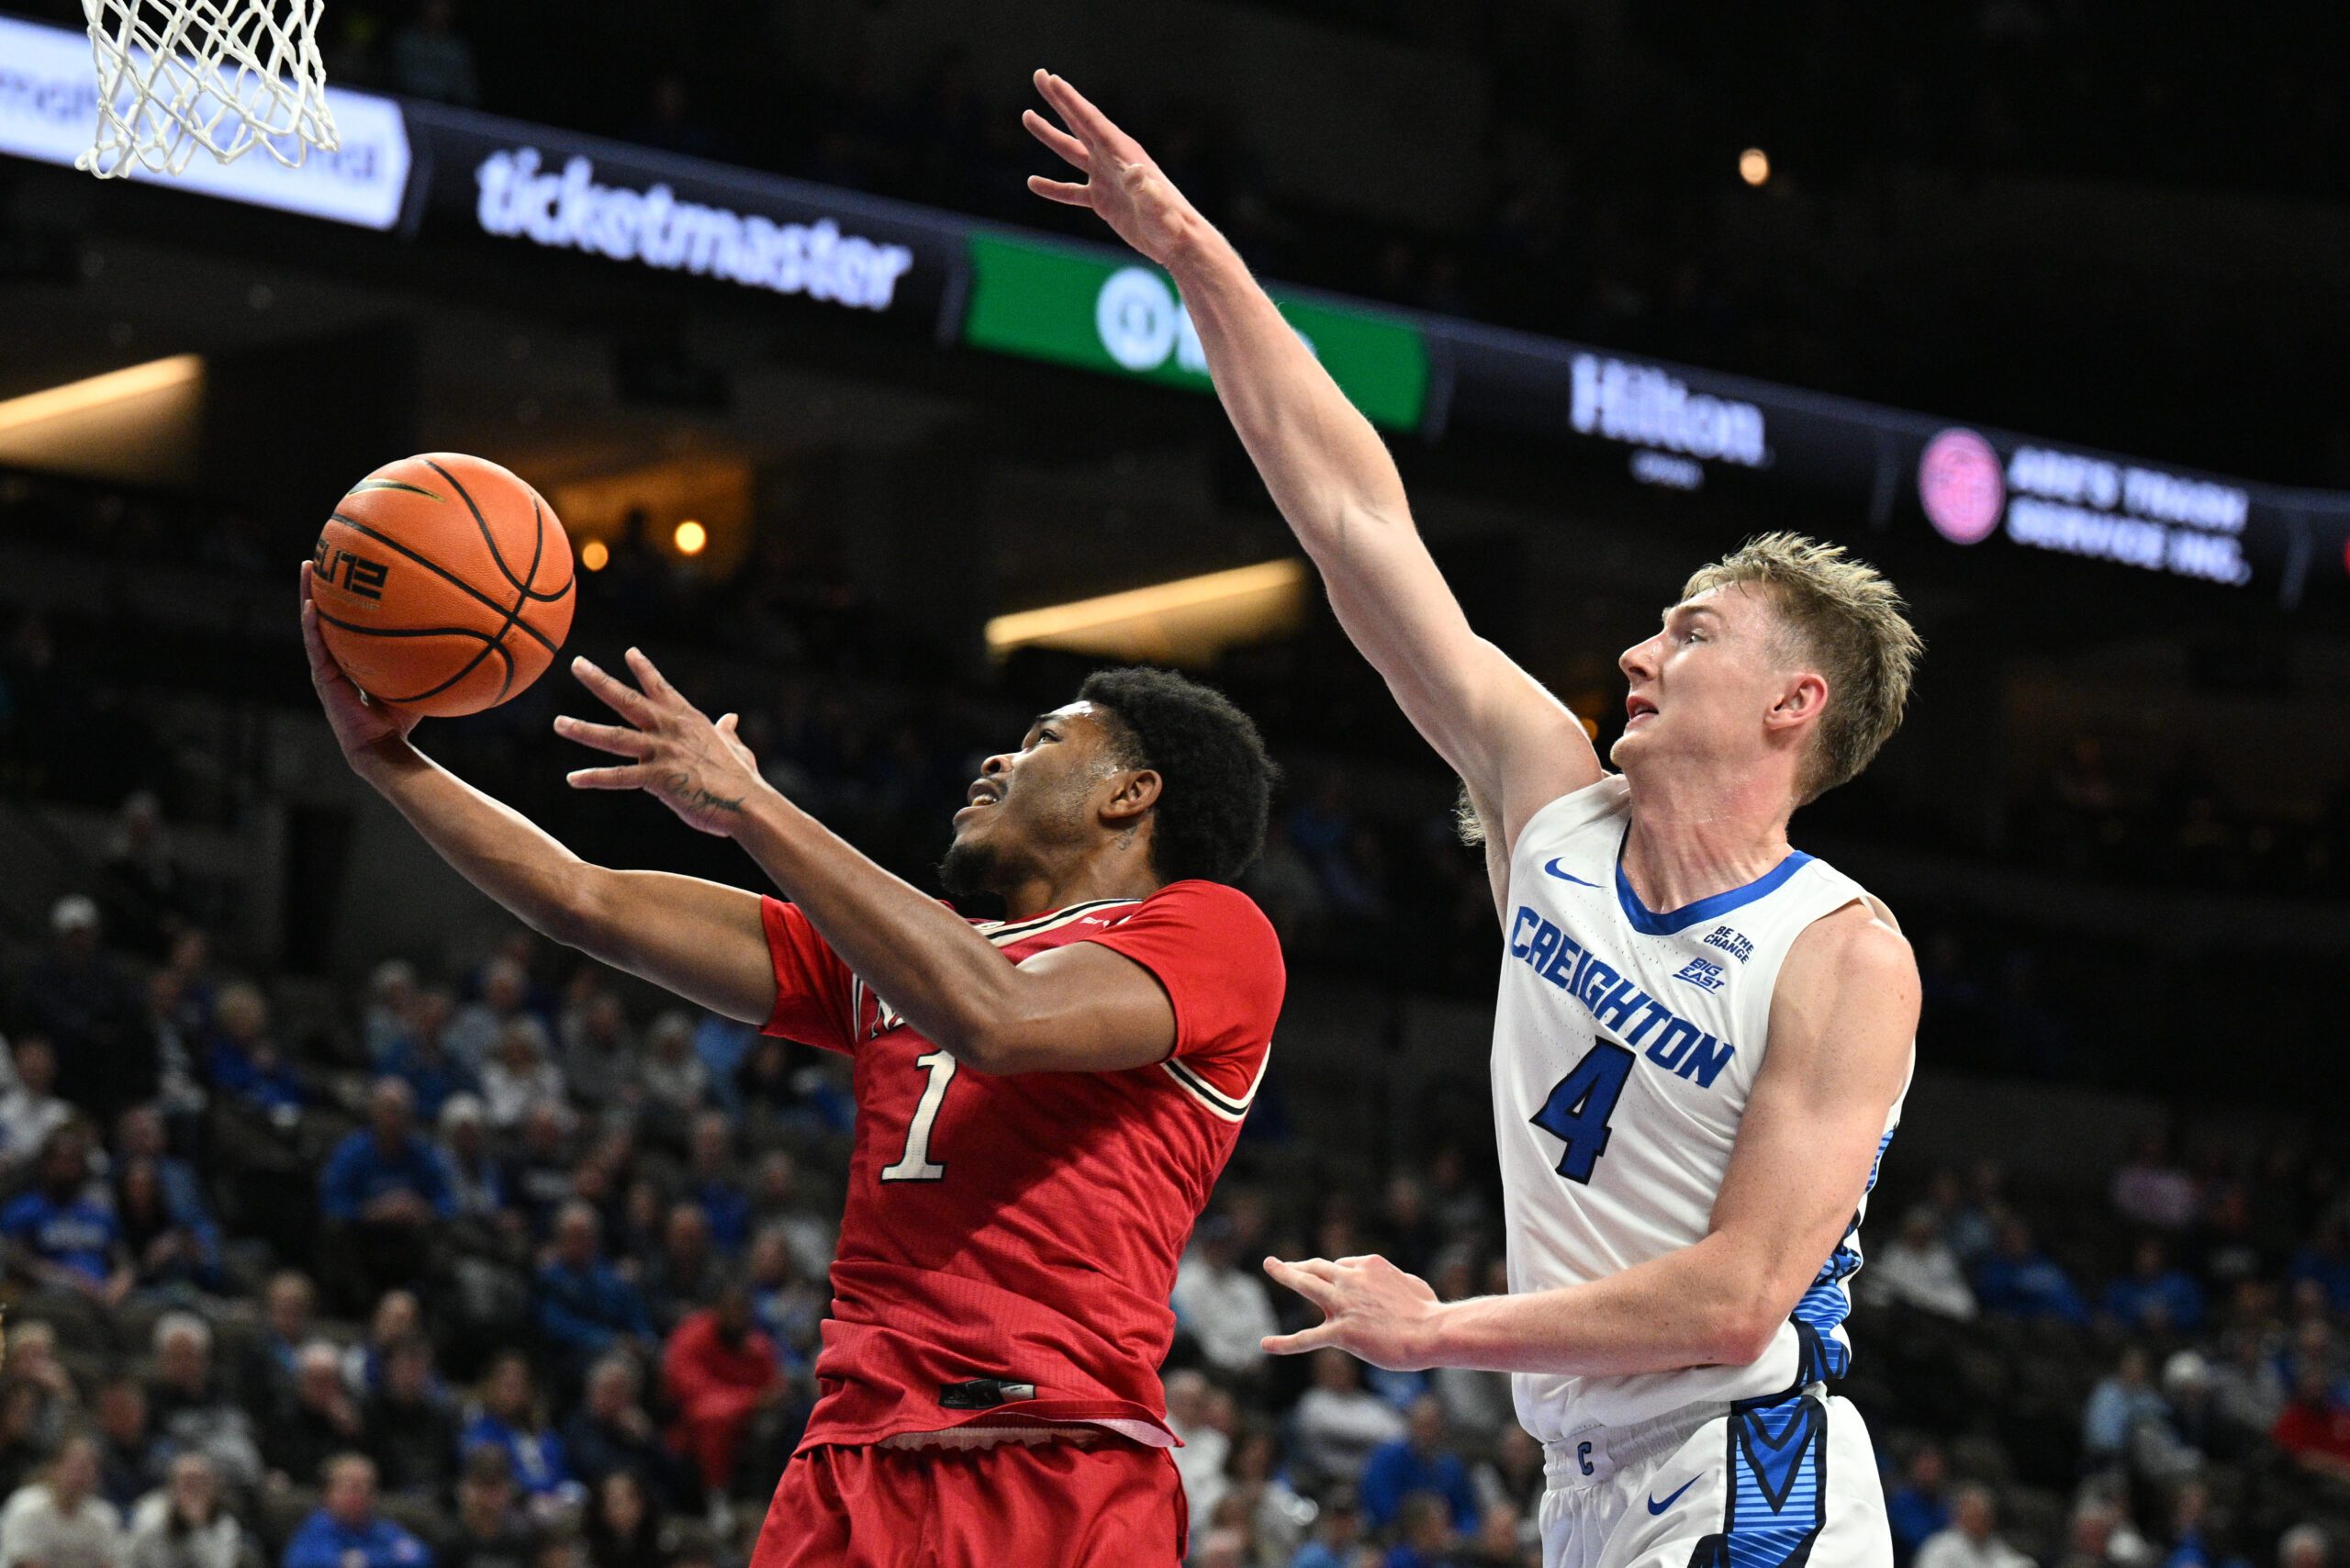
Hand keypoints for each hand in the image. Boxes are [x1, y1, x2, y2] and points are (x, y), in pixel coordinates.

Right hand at [301, 563, 418, 763]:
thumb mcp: (420, 680)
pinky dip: (311, 626)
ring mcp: (327, 668)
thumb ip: (434, 658)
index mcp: (356, 655)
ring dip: (308, 595)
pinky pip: (316, 648)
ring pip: (314, 625)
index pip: (350, 618)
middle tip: (323, 554)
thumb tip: (470, 634)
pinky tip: (310, 606)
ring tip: (307, 567)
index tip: (350, 564)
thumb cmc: (404, 717)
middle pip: (329, 614)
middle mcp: (339, 658)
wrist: (383, 747)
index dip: (347, 594)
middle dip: (325, 584)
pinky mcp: (323, 680)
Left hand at [556, 649, 767, 836]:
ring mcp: (663, 752)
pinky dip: (595, 778)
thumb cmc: (743, 780)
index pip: (662, 688)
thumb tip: (731, 718)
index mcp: (690, 721)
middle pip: (628, 700)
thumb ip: (727, 732)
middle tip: (576, 664)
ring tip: (559, 723)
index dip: (645, 670)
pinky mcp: (659, 778)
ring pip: (614, 737)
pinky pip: (619, 777)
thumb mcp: (736, 748)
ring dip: (584, 729)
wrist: (749, 804)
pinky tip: (573, 779)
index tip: (630, 651)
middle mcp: (672, 729)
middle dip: (600, 681)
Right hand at [1023, 71, 1209, 267]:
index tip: (1051, 79)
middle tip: (1039, 75)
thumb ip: (1146, 189)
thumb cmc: (1171, 223)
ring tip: (1027, 116)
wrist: (1177, 242)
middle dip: (1059, 100)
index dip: (1070, 99)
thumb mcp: (1158, 205)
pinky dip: (1053, 188)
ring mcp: (1106, 179)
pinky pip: (1072, 192)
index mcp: (1122, 153)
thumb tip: (1136, 172)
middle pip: (1079, 124)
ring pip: (1071, 152)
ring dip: (1050, 135)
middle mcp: (1112, 160)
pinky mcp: (1103, 201)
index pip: (1091, 120)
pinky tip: (1033, 183)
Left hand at [1261, 1253, 1442, 1369]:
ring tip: (1270, 1266)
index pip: (1342, 1266)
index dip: (1336, 1276)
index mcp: (1369, 1266)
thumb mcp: (1412, 1284)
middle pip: (1317, 1267)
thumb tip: (1393, 1286)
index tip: (1336, 1287)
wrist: (1430, 1331)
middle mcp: (1351, 1280)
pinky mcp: (1341, 1332)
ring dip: (1285, 1274)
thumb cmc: (1429, 1311)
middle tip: (1279, 1263)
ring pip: (1306, 1285)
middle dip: (1297, 1264)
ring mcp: (1343, 1304)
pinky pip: (1306, 1338)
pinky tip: (1265, 1344)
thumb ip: (1395, 1280)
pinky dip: (1284, 1342)